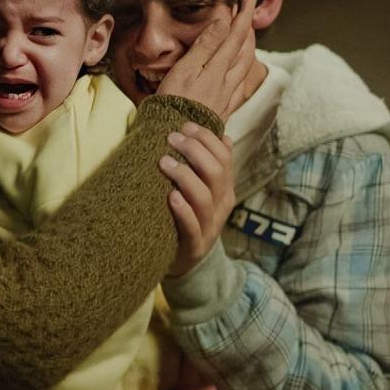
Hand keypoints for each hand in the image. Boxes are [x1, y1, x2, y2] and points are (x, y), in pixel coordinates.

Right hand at [157, 0, 258, 120]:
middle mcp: (227, 82)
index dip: (243, 16)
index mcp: (218, 69)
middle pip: (245, 51)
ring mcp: (227, 97)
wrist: (173, 138)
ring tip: (247, 35)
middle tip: (248, 12)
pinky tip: (241, 71)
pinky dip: (244, 70)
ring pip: (245, 67)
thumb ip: (205, 45)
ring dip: (248, 47)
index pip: (235, 37)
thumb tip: (223, 21)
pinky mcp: (222, 110)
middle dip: (248, 29)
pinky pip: (240, 85)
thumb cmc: (173, 103)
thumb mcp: (185, 69)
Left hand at [160, 121, 235, 277]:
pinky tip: (171, 197)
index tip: (185, 126)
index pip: (224, 156)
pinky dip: (183, 210)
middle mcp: (221, 205)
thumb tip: (223, 136)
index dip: (206, 138)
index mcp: (225, 189)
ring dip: (184, 175)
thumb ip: (210, 166)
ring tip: (164, 162)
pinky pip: (191, 226)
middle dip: (194, 150)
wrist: (189, 263)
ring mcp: (209, 226)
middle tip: (171, 138)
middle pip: (215, 172)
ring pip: (203, 196)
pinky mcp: (194, 245)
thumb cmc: (190, 217)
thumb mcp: (204, 191)